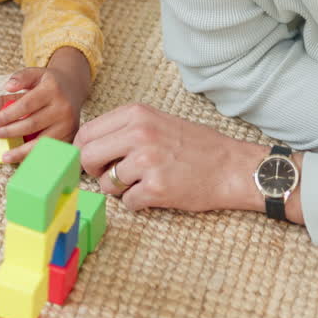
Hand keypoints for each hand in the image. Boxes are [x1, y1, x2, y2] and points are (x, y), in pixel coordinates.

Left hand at [0, 47, 90, 162]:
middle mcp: (63, 108)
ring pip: (42, 141)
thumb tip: (8, 87)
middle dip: (11, 132)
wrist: (73, 88)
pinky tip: (22, 159)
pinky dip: (35, 156)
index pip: (26, 105)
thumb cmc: (49, 83)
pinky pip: (51, 150)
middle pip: (32, 124)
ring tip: (5, 156)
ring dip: (22, 151)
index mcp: (52, 90)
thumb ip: (21, 77)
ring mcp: (69, 124)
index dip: (9, 115)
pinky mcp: (71, 135)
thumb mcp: (36, 73)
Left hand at [74, 103, 264, 212]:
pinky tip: (156, 194)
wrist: (234, 167)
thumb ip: (124, 129)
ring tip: (142, 183)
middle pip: (87, 157)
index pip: (86, 133)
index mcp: (136, 114)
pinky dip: (138, 203)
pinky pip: (128, 203)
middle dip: (93, 171)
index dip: (83, 150)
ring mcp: (147, 162)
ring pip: (106, 184)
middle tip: (108, 176)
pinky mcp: (156, 188)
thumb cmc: (196, 146)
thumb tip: (87, 145)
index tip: (92, 160)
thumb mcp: (157, 121)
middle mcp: (139, 134)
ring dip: (119, 189)